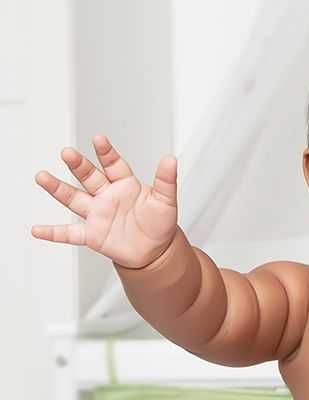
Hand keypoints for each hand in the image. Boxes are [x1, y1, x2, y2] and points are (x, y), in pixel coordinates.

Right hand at [31, 134, 177, 268]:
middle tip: (67, 153)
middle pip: (89, 177)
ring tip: (42, 177)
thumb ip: (166, 181)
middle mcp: (106, 196)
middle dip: (78, 165)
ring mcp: (97, 214)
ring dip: (58, 189)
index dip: (106, 153)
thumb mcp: (167, 202)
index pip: (113, 165)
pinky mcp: (92, 235)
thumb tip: (171, 159)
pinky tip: (37, 230)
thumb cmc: (159, 223)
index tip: (99, 139)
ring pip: (74, 199)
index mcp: (124, 184)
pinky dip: (54, 233)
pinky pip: (70, 234)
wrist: (155, 251)